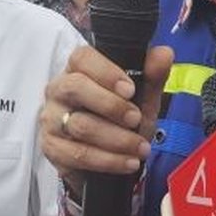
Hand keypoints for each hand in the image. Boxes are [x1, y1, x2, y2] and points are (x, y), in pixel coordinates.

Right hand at [40, 45, 172, 190]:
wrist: (110, 157)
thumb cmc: (121, 119)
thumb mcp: (142, 97)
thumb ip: (152, 75)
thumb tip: (164, 53)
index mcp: (77, 69)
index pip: (82, 58)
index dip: (106, 72)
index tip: (130, 90)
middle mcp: (59, 90)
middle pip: (75, 87)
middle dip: (111, 105)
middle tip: (136, 119)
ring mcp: (51, 119)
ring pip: (80, 125)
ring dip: (116, 139)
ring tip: (140, 147)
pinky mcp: (52, 148)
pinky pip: (78, 154)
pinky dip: (108, 161)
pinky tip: (128, 162)